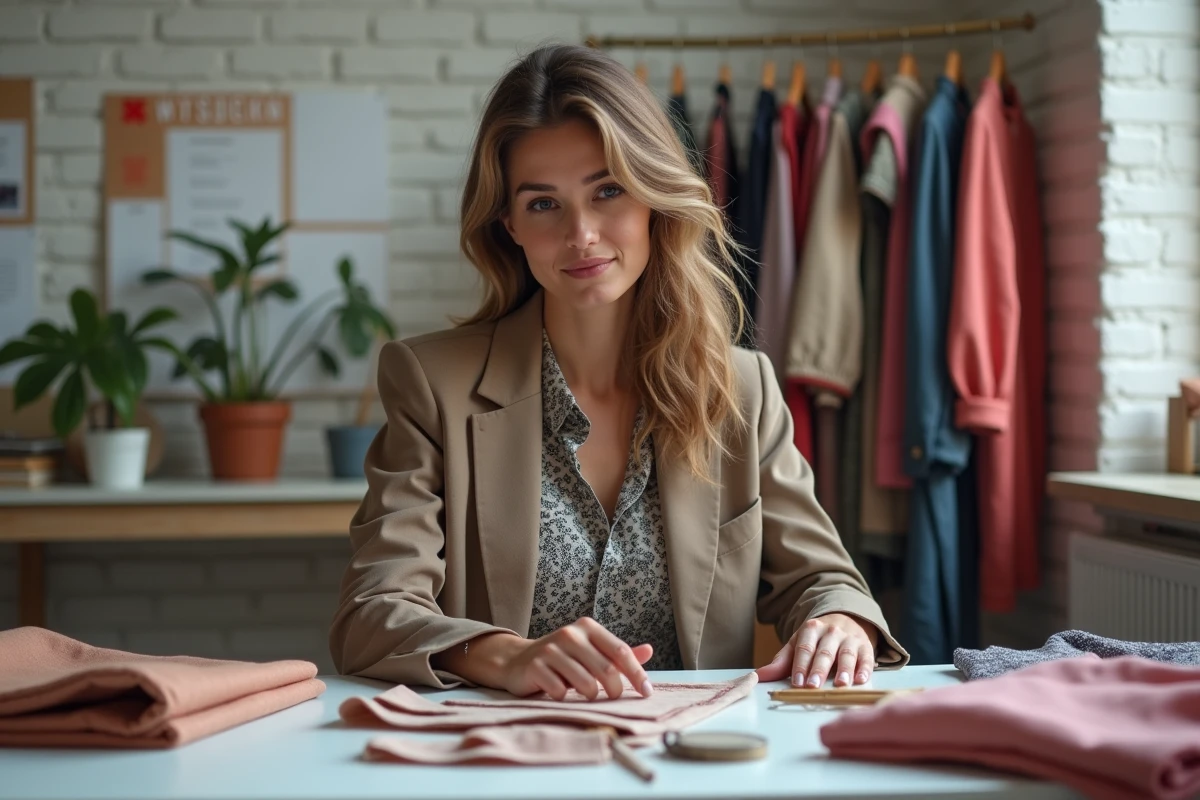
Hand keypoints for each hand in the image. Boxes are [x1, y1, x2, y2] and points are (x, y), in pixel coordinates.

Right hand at [499, 617, 654, 700]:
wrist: (518, 661)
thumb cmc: (562, 658)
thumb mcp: (590, 652)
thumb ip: (617, 654)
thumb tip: (649, 650)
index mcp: (588, 628)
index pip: (620, 651)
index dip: (637, 673)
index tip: (646, 692)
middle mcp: (570, 634)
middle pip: (606, 670)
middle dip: (614, 690)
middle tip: (612, 697)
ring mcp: (551, 649)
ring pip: (586, 683)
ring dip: (590, 695)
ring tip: (585, 693)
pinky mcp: (535, 666)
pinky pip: (560, 691)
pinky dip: (564, 697)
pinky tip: (559, 691)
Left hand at [755, 613, 877, 687]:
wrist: (845, 620)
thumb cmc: (817, 639)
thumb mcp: (797, 645)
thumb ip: (781, 662)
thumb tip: (759, 676)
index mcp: (811, 629)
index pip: (804, 648)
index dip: (800, 666)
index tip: (796, 683)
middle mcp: (831, 632)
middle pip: (824, 652)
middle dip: (818, 670)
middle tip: (812, 686)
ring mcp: (850, 638)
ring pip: (846, 654)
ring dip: (844, 670)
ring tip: (840, 684)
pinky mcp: (866, 647)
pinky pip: (866, 658)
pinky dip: (864, 669)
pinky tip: (861, 679)